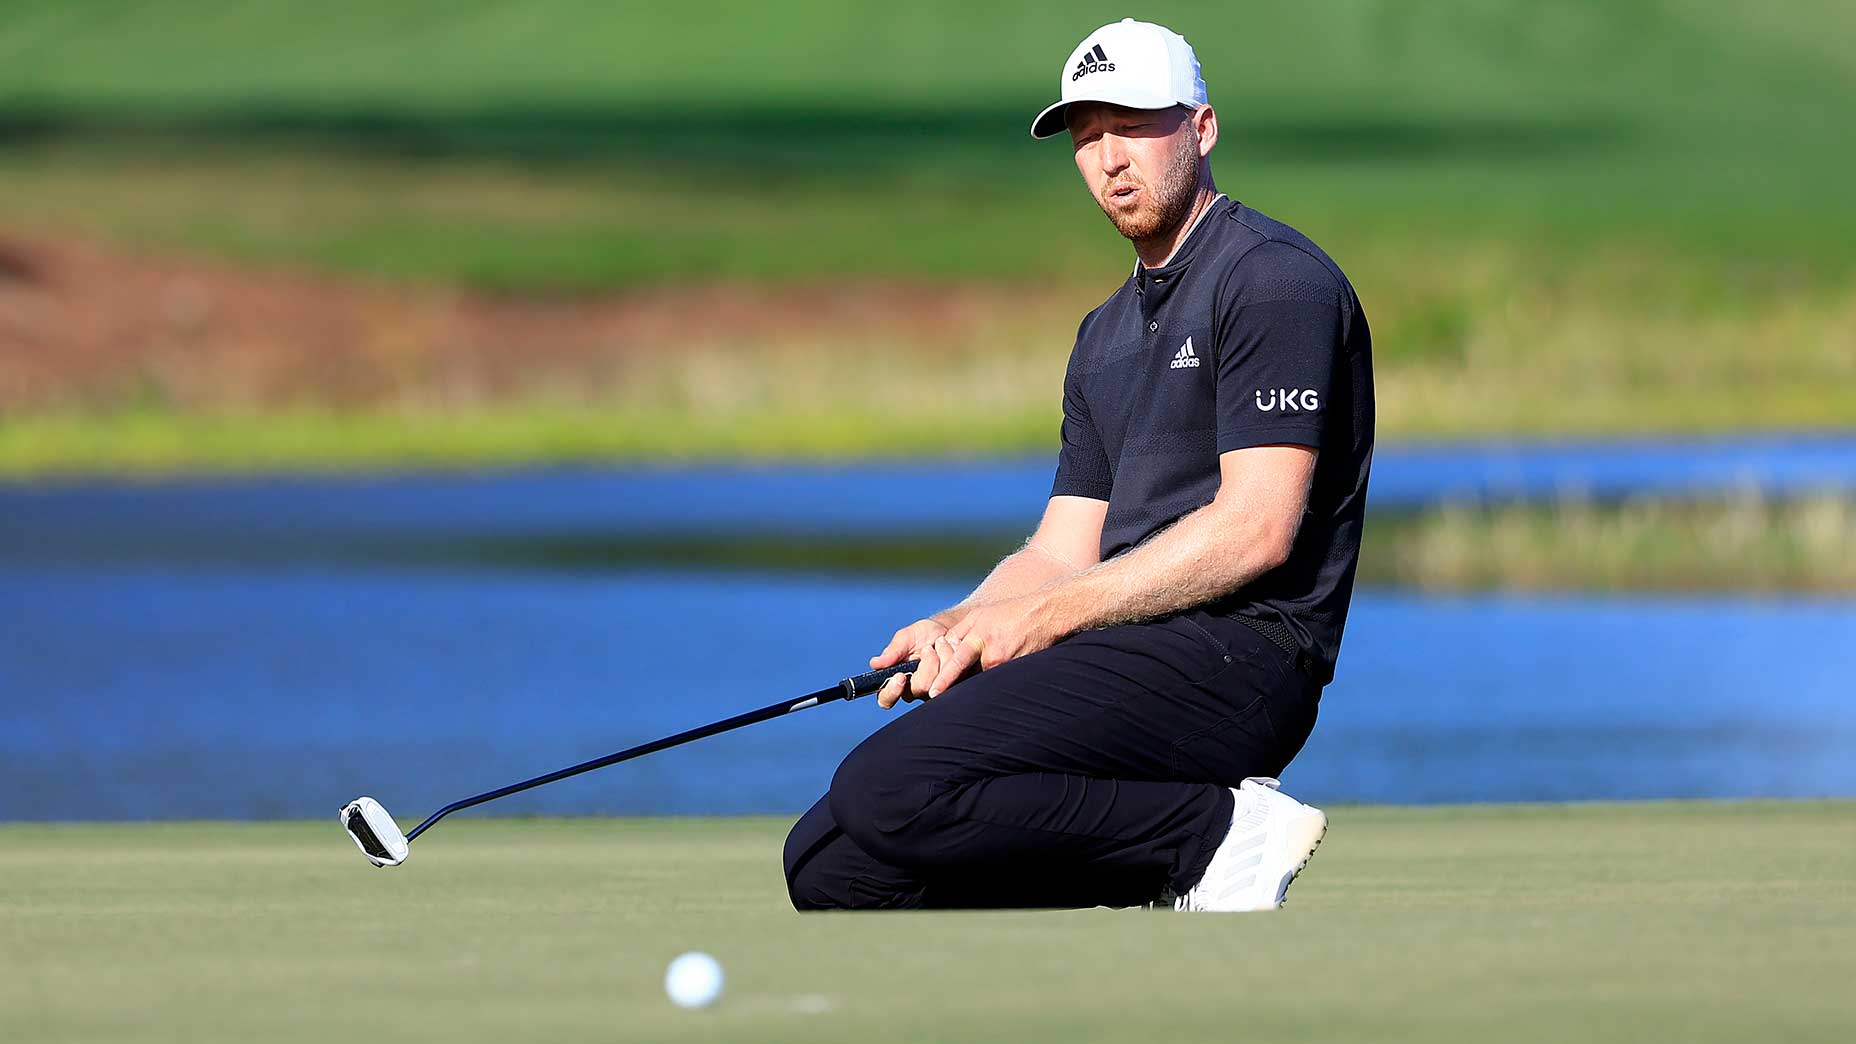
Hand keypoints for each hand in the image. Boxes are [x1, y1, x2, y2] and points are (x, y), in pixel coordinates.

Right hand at [871, 617, 948, 709]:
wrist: (949, 630)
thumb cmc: (924, 634)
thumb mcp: (906, 637)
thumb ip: (892, 651)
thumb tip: (875, 664)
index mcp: (896, 681)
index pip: (886, 699)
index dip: (892, 691)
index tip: (900, 676)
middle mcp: (914, 690)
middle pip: (919, 688)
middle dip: (927, 664)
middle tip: (928, 649)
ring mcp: (933, 691)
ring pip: (937, 685)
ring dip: (942, 659)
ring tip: (941, 645)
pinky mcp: (951, 688)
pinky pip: (954, 680)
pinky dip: (953, 660)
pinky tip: (953, 650)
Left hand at [926, 594, 1061, 697]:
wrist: (1044, 615)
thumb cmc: (1009, 614)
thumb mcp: (979, 615)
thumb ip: (958, 632)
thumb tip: (941, 646)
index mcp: (980, 639)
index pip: (958, 662)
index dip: (945, 679)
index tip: (934, 692)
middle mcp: (992, 656)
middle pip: (968, 676)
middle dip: (959, 681)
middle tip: (947, 685)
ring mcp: (1006, 666)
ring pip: (982, 680)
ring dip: (977, 678)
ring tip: (985, 664)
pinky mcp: (1017, 672)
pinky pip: (997, 681)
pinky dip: (992, 679)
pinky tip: (999, 664)